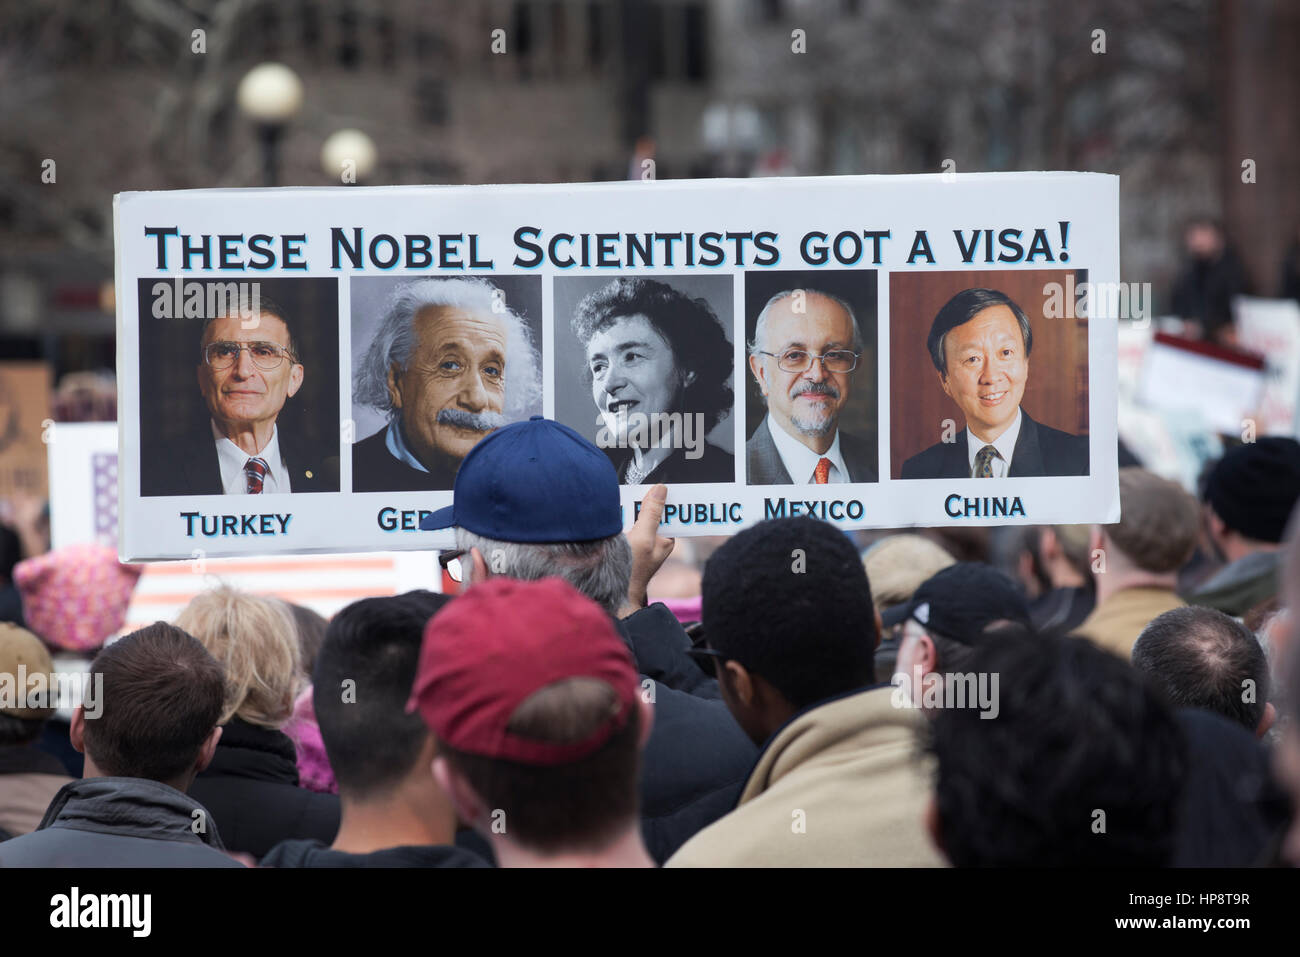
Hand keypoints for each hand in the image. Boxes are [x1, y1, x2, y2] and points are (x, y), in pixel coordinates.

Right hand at [621, 484, 674, 616]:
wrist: (612, 595)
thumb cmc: (632, 571)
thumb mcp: (643, 537)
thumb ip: (652, 513)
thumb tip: (661, 490)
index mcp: (666, 538)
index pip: (669, 510)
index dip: (663, 496)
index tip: (656, 483)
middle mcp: (654, 539)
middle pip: (651, 511)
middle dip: (642, 502)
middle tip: (634, 494)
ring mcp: (639, 541)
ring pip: (636, 516)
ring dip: (629, 510)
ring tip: (622, 505)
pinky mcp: (625, 543)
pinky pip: (624, 524)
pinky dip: (619, 518)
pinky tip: (612, 516)